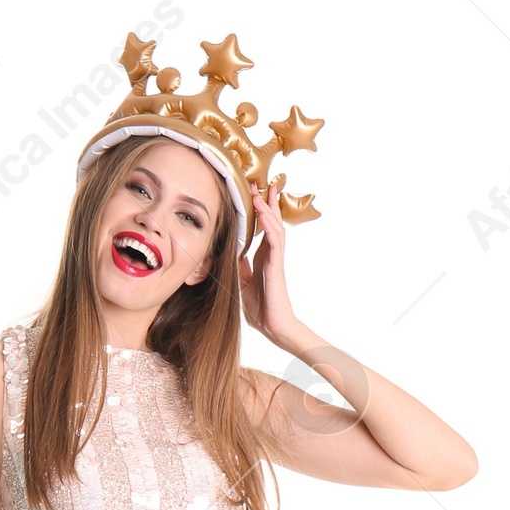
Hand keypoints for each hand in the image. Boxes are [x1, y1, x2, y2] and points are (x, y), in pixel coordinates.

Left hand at [238, 181, 298, 344]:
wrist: (272, 326)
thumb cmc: (260, 308)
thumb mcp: (243, 282)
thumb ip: (241, 266)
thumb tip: (233, 253)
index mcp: (262, 256)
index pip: (263, 228)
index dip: (259, 210)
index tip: (253, 194)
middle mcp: (271, 254)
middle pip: (272, 222)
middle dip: (266, 202)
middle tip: (260, 184)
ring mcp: (275, 258)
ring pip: (275, 227)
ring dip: (267, 209)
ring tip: (261, 193)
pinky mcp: (277, 266)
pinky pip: (275, 241)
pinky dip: (270, 226)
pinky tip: (263, 214)